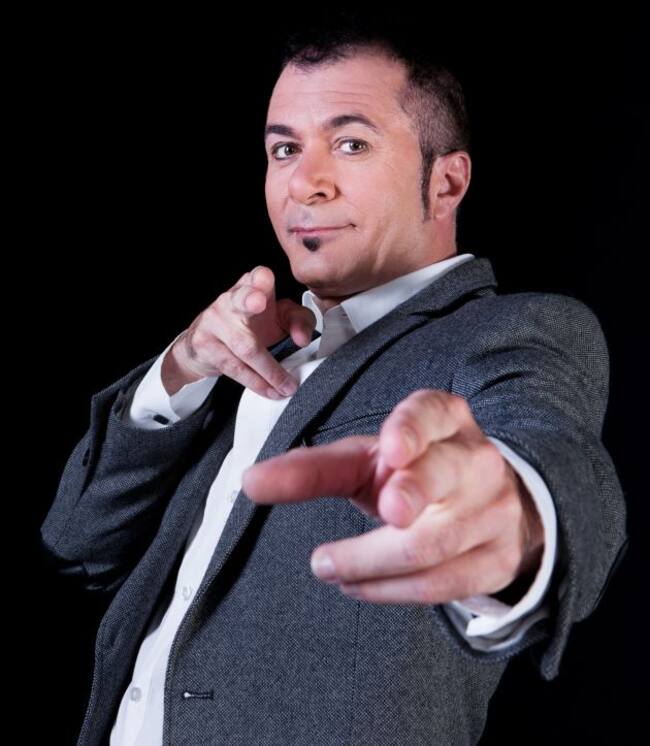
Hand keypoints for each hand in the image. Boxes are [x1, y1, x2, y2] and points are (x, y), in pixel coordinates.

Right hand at [162, 265, 316, 398]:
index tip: (266, 284)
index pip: (258, 276)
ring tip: (286, 385)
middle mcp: (230, 300)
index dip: (261, 280)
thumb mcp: (278, 318)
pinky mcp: (205, 346)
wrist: (203, 346)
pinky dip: (256, 382)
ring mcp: (214, 322)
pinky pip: (235, 367)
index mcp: (251, 286)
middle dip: (249, 299)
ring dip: (268, 370)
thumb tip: (302, 338)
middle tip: (258, 302)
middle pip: (240, 299)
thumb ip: (299, 320)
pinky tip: (269, 389)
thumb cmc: (247, 326)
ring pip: (245, 346)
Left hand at [242, 389, 544, 603]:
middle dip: (415, 491)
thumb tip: (251, 481)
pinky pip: (440, 584)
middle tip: (386, 509)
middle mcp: (474, 460)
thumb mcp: (367, 461)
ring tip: (325, 564)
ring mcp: (492, 511)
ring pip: (432, 543)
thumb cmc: (414, 473)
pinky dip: (389, 590)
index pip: (431, 413)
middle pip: (445, 473)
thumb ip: (313, 470)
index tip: (392, 448)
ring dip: (369, 561)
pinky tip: (356, 585)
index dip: (412, 429)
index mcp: (443, 421)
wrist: (484, 506)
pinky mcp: (495, 560)